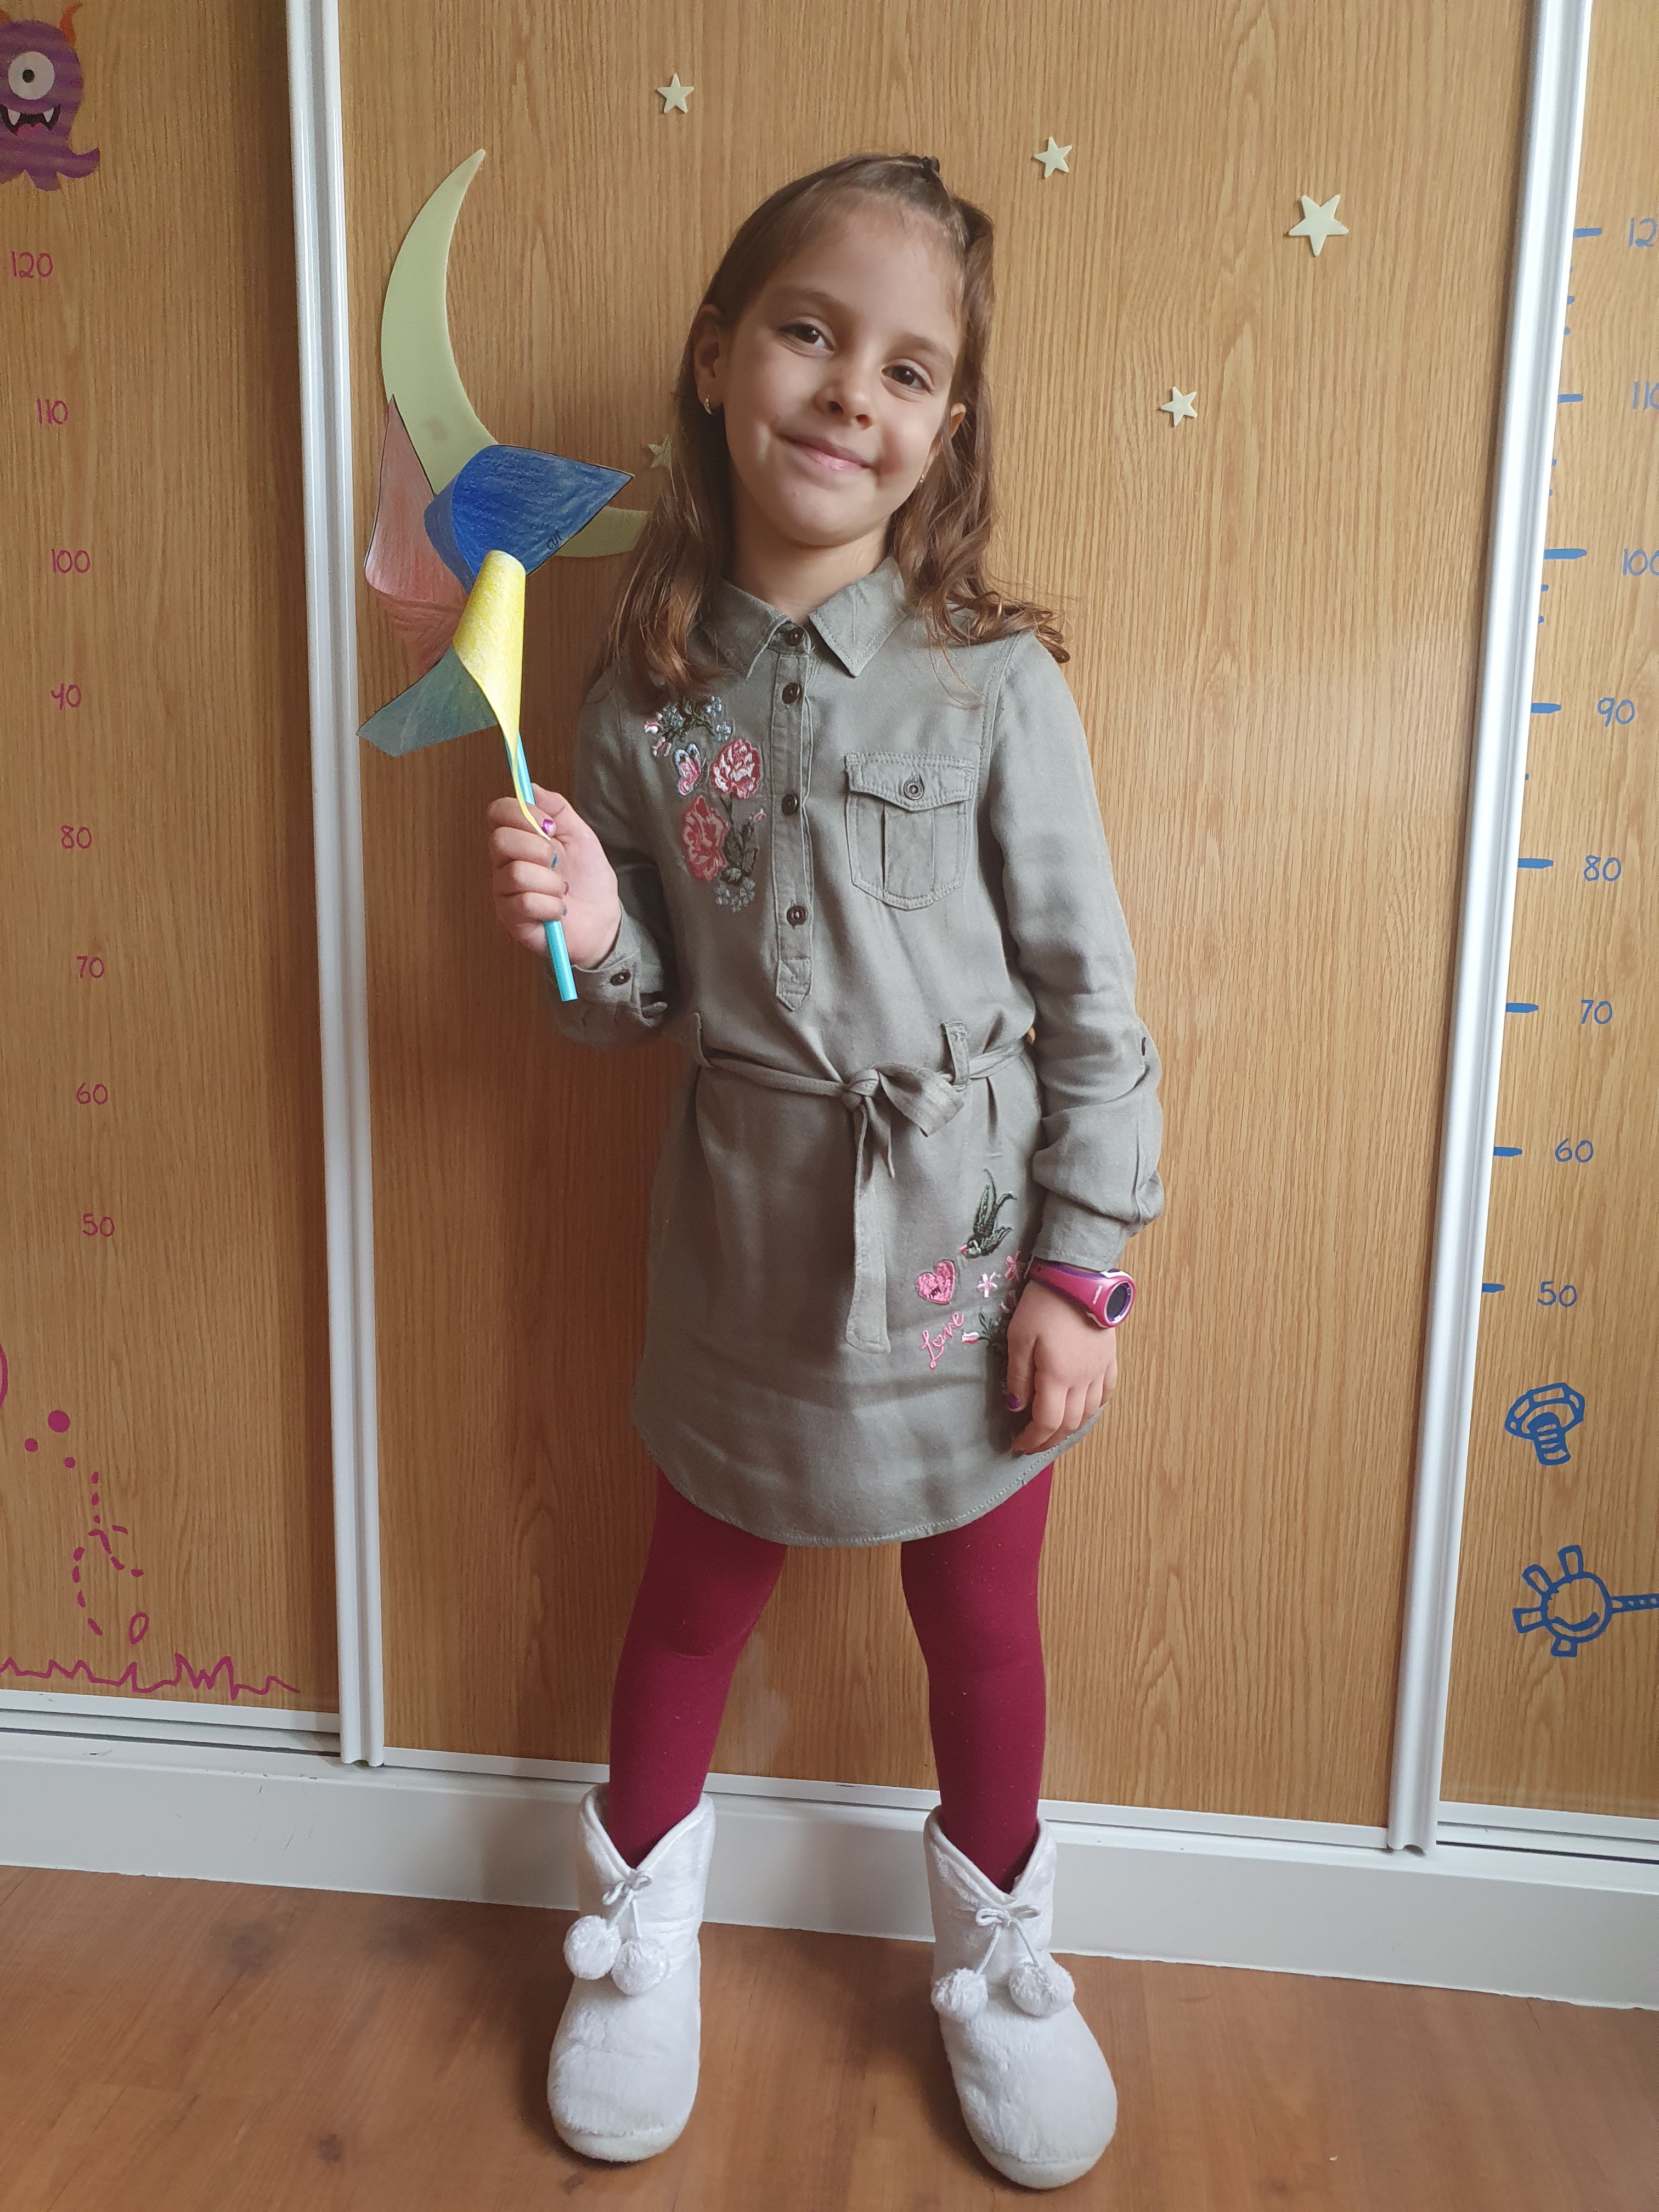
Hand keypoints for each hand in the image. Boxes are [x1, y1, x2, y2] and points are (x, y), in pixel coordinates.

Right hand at [484, 782, 621, 969]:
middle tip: (558, 862)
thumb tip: (530, 787)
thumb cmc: (589, 880)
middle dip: (539, 849)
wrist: (603, 921)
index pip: (497, 812)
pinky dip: (551, 905)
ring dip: (551, 881)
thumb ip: (557, 809)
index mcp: (519, 838)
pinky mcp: (511, 919)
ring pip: (516, 873)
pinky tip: (559, 910)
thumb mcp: (580, 836)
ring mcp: (504, 892)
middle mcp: (504, 863)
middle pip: (500, 840)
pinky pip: (524, 902)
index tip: (550, 827)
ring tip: (562, 891)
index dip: (523, 814)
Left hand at [1004, 1278, 1118, 1454]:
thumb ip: (1018, 1376)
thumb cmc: (1043, 1304)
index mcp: (1058, 1376)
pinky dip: (1093, 1407)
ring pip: (1089, 1412)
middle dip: (1050, 1439)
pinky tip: (1083, 1409)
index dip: (1033, 1439)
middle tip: (1033, 1443)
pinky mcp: (1109, 1357)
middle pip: (1069, 1423)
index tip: (1018, 1445)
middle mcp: (1083, 1379)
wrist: (1078, 1277)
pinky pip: (1106, 1392)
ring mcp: (1100, 1369)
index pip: (1047, 1422)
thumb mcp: (1019, 1337)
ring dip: (1071, 1427)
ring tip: (1055, 1430)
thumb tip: (1016, 1407)